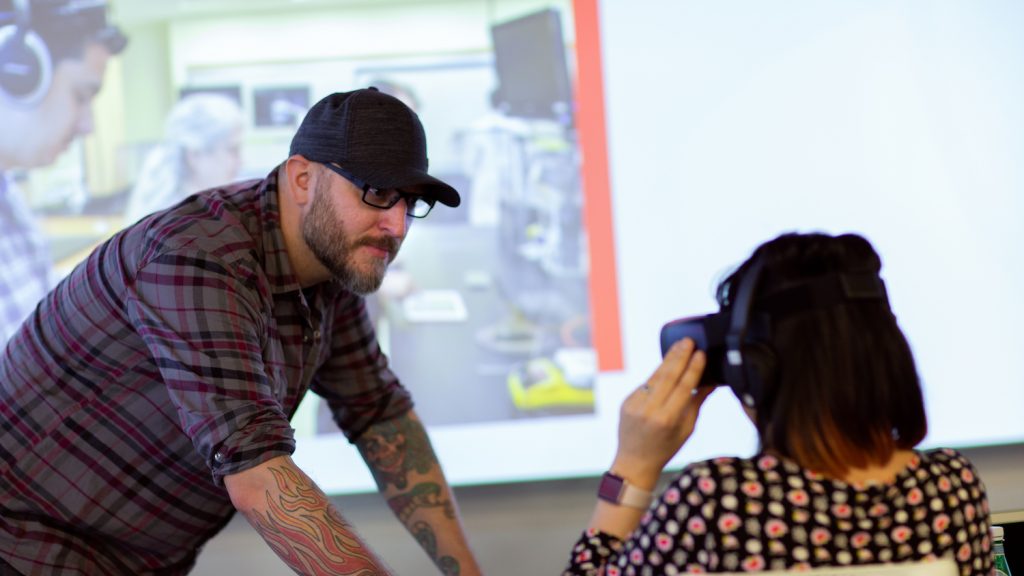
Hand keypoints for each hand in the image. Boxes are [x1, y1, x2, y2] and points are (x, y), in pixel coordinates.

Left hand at [611, 338, 713, 489]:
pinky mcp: (626, 401)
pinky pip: (645, 384)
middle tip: (688, 340)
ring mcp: (635, 404)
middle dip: (679, 356)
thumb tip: (711, 382)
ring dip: (668, 359)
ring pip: (655, 377)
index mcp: (667, 419)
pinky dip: (657, 374)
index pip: (683, 387)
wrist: (634, 461)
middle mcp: (649, 410)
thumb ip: (696, 404)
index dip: (693, 369)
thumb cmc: (665, 448)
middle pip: (667, 376)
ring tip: (679, 345)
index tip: (701, 354)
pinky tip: (667, 362)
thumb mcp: (686, 430)